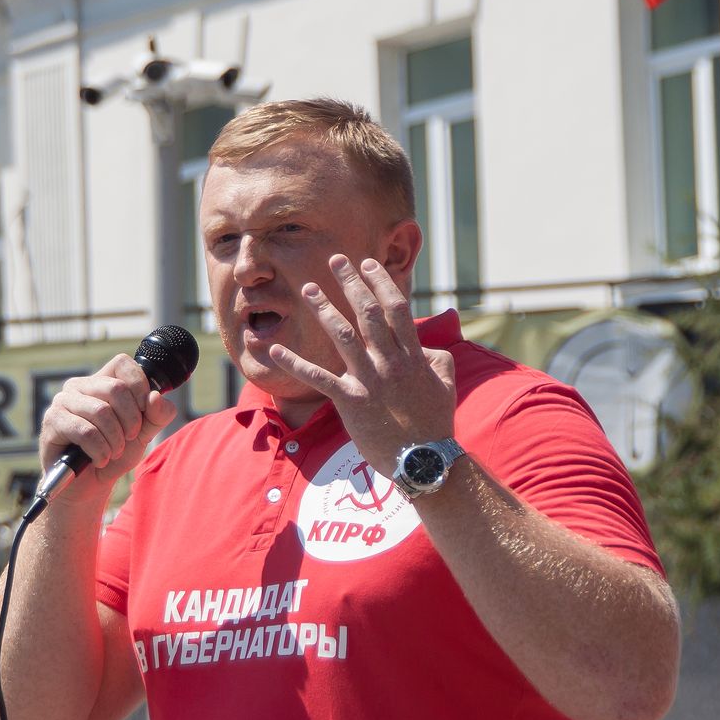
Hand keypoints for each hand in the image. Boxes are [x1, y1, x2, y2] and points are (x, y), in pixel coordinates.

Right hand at [37, 355, 176, 500]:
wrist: (89, 485)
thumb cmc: (114, 454)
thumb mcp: (143, 434)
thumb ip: (157, 415)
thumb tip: (155, 397)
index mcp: (102, 381)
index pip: (122, 363)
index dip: (139, 385)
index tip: (145, 411)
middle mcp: (79, 386)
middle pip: (115, 388)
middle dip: (131, 419)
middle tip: (130, 438)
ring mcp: (63, 401)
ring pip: (101, 411)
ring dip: (115, 439)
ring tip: (114, 453)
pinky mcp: (52, 421)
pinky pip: (85, 431)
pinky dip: (100, 450)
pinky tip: (100, 459)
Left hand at [261, 253, 456, 474]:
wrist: (424, 460)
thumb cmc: (435, 422)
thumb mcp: (446, 381)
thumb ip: (435, 356)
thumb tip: (423, 344)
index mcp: (412, 355)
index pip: (395, 308)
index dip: (380, 282)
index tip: (368, 263)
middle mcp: (390, 362)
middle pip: (367, 313)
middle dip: (350, 283)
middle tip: (335, 259)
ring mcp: (369, 381)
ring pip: (342, 336)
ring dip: (323, 309)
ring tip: (308, 288)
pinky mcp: (350, 401)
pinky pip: (317, 378)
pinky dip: (293, 363)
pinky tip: (273, 348)